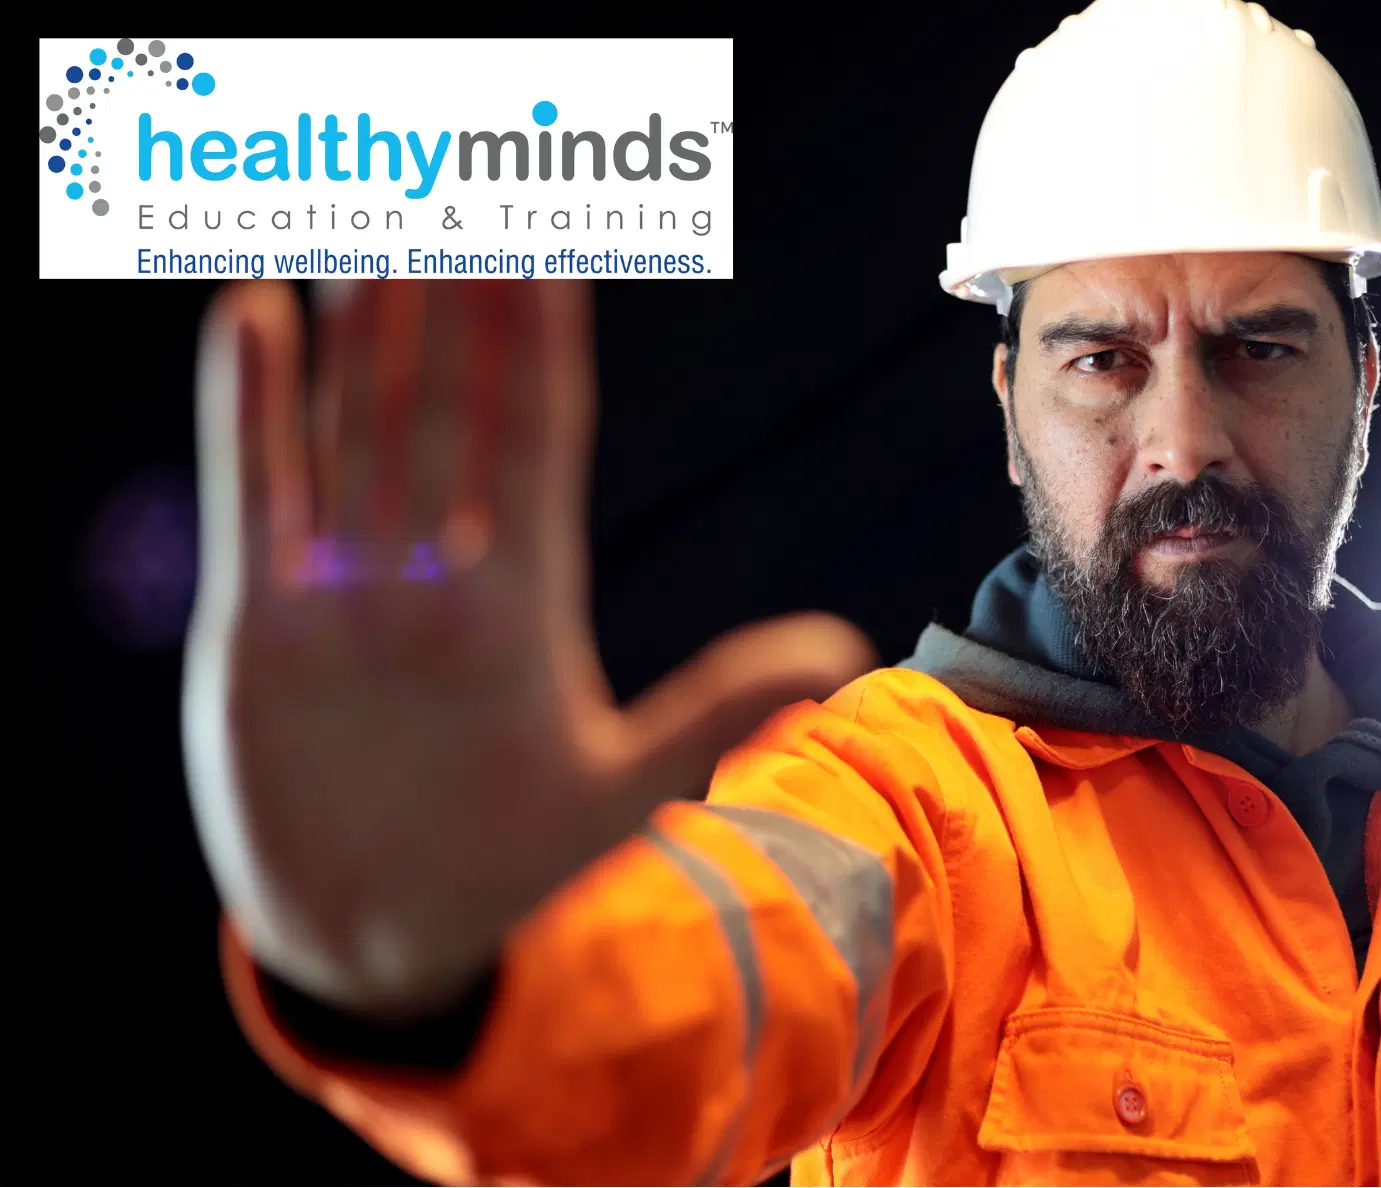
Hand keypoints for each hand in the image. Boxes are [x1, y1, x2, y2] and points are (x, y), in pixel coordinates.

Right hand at [182, 281, 873, 1019]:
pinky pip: (258, 497)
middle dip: (452, 301)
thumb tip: (840, 652)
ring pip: (355, 428)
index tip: (551, 243)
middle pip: (446, 405)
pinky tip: (252, 319)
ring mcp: (345, 592)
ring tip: (366, 224)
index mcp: (522, 600)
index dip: (541, 337)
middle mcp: (433, 574)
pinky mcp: (262, 626)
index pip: (537, 434)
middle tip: (458, 183)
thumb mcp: (620, 789)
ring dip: (359, 330)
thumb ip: (717, 709)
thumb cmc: (505, 866)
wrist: (383, 939)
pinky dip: (249, 413)